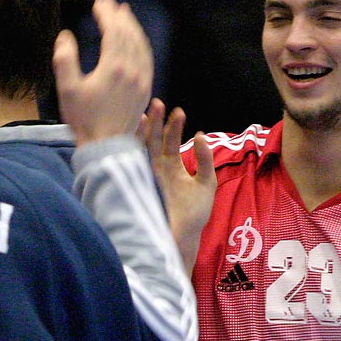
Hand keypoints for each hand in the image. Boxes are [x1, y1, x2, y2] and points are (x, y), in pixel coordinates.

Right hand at [54, 0, 151, 145]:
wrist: (105, 146)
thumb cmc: (84, 119)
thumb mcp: (67, 89)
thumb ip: (65, 60)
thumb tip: (65, 36)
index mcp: (114, 67)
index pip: (113, 30)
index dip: (106, 14)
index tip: (99, 2)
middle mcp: (132, 70)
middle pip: (129, 34)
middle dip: (119, 15)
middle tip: (110, 3)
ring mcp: (141, 79)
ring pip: (141, 44)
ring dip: (132, 27)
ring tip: (124, 15)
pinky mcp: (145, 89)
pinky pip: (147, 59)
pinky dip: (141, 43)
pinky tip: (135, 41)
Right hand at [139, 104, 215, 267]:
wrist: (183, 237)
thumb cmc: (195, 214)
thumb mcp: (206, 183)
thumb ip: (205, 160)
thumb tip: (200, 136)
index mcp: (171, 167)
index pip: (169, 141)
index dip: (173, 126)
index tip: (178, 111)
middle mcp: (157, 169)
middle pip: (153, 140)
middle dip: (156, 122)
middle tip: (157, 102)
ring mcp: (148, 176)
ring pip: (142, 148)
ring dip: (144, 130)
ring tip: (146, 112)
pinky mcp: (142, 183)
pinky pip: (136, 163)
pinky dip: (134, 147)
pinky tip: (136, 133)